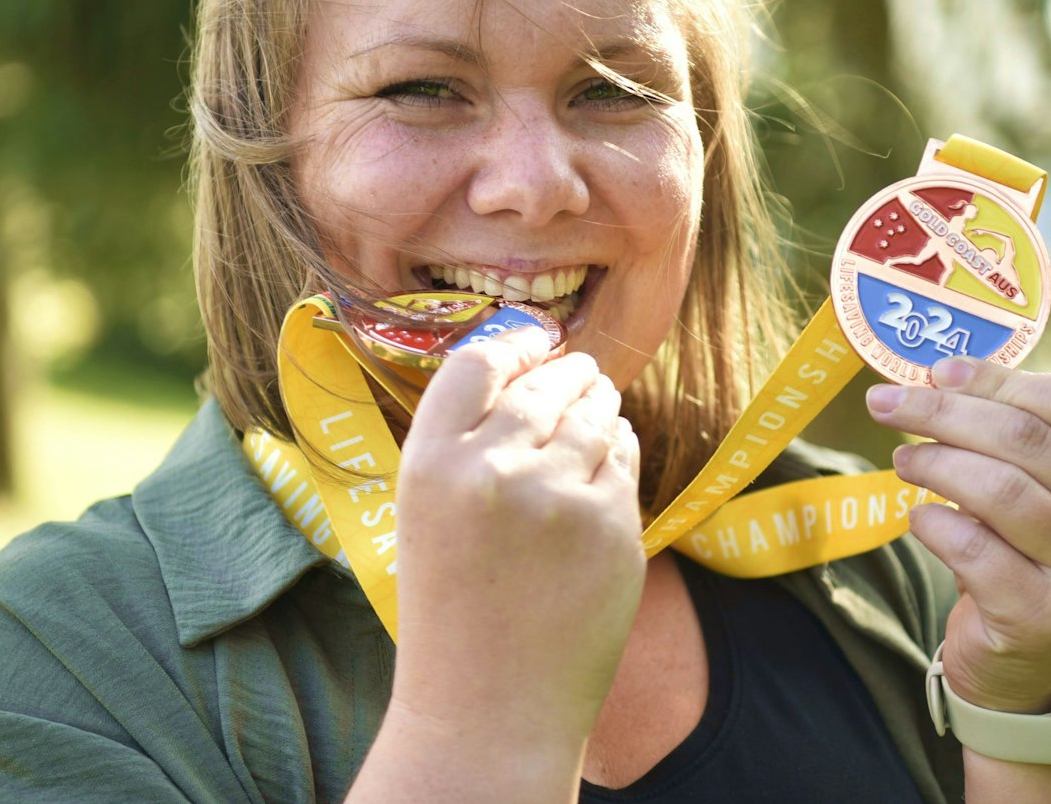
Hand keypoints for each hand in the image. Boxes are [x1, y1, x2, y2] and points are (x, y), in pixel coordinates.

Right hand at [386, 325, 645, 757]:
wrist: (490, 707)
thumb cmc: (453, 607)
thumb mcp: (426, 511)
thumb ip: (465, 440)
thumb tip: (529, 359)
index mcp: (430, 464)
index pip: (478, 361)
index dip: (513, 343)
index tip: (533, 342)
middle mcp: (493, 471)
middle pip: (544, 382)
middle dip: (566, 371)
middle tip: (577, 369)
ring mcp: (558, 498)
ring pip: (594, 412)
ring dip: (599, 402)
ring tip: (596, 405)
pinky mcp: (613, 526)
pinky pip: (624, 455)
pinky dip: (619, 446)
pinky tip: (606, 457)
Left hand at [869, 358, 1050, 711]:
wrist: (1030, 662)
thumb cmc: (1027, 554)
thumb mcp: (1040, 490)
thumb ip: (1009, 435)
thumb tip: (937, 377)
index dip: (995, 379)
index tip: (937, 372)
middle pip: (1025, 440)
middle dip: (944, 414)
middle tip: (887, 405)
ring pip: (1001, 491)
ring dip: (936, 465)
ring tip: (902, 461)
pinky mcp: (1042, 614)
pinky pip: (974, 549)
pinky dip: (935, 524)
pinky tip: (920, 519)